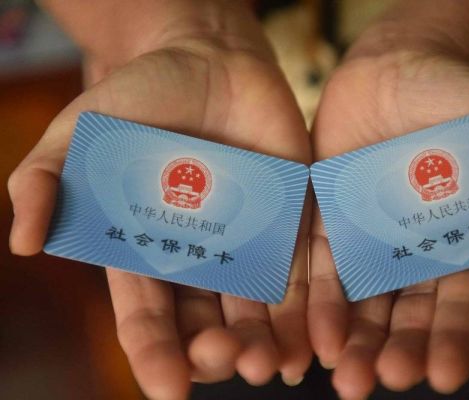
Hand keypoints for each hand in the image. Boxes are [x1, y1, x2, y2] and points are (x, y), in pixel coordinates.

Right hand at [8, 2, 311, 398]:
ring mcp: (248, 242)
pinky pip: (304, 268)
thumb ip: (46, 180)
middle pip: (208, 323)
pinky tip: (315, 337)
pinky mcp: (291, 219)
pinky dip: (310, 305)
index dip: (154, 352)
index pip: (148, 316)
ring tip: (271, 365)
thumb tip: (24, 242)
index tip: (166, 385)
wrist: (208, 61)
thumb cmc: (139, 97)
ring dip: (266, 342)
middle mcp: (200, 258)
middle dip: (217, 351)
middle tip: (226, 360)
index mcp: (147, 252)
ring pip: (259, 308)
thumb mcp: (80, 132)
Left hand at [308, 43, 468, 399]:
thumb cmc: (464, 98)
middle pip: (410, 315)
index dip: (458, 337)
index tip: (445, 373)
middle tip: (387, 380)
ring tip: (346, 379)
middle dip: (400, 350)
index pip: (466, 302)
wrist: (395, 71)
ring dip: (355, 343)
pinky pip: (321, 270)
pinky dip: (317, 303)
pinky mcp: (330, 228)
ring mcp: (372, 246)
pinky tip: (314, 336)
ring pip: (364, 305)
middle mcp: (418, 257)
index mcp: (468, 246)